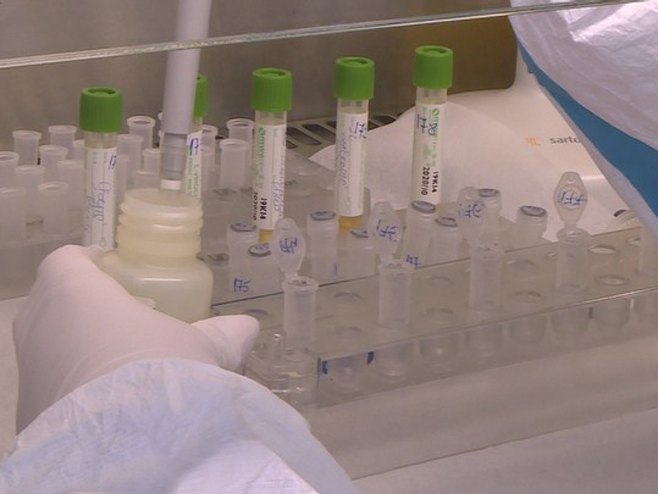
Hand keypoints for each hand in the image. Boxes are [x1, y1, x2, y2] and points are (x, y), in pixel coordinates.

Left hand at [13, 244, 257, 430]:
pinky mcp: (30, 411)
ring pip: (49, 343)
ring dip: (77, 343)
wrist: (123, 445)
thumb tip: (247, 327)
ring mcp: (29, 370)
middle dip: (84, 302)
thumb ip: (222, 334)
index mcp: (74, 292)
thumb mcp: (199, 349)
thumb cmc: (158, 370)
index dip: (90, 261)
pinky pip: (49, 382)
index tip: (115, 268)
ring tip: (117, 358)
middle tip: (123, 314)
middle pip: (54, 301)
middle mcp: (40, 325)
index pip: (68, 261)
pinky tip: (106, 397)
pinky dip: (71, 381)